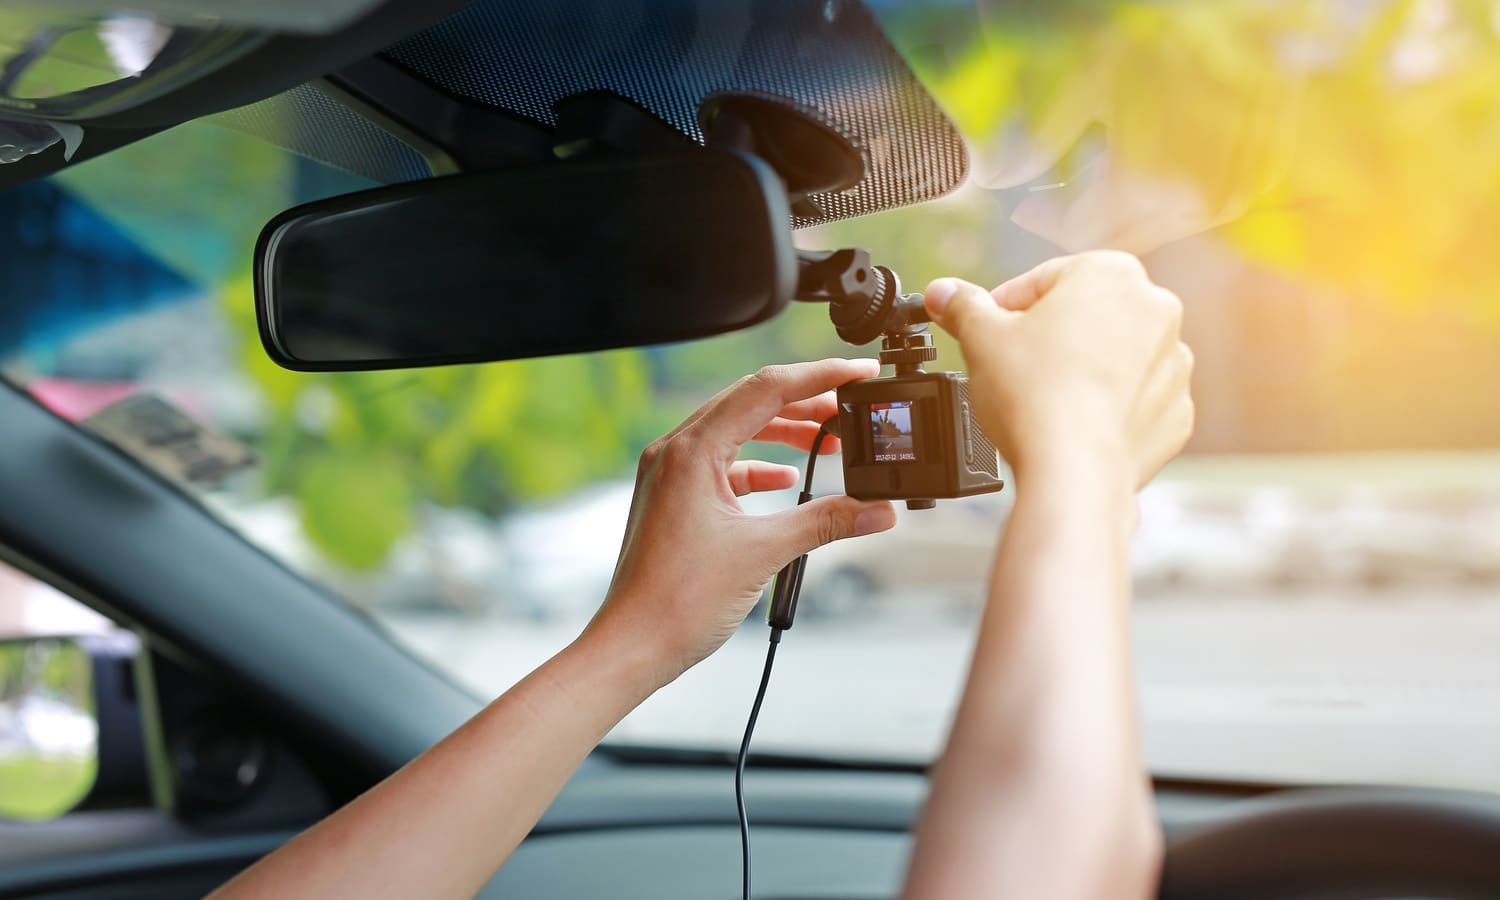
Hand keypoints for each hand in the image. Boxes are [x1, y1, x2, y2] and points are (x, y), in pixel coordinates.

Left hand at [586, 359, 897, 686]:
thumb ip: (825, 522)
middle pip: (750, 401)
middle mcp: (674, 451)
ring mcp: (669, 474)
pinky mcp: (672, 498)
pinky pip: (722, 464)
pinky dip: (757, 466)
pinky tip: (785, 479)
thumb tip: (877, 509)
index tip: (858, 372)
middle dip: (805, 401)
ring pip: (735, 431)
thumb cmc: (676, 602)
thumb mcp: (764, 553)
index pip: (765, 389)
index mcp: (692, 450)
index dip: (819, 376)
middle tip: (850, 405)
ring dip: (782, 432)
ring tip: (827, 440)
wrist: (633, 646)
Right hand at [924, 251, 1193, 488]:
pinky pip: (1134, 401)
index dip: (1006, 306)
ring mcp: (1174, 364)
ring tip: (1042, 398)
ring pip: (1114, 357)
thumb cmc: (1034, 396)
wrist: (1073, 472)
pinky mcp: (1175, 413)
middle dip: (1049, 336)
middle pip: (1086, 314)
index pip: (1045, 279)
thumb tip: (943, 294)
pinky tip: (1072, 423)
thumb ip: (962, 306)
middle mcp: (1156, 309)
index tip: (987, 329)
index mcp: (1111, 273)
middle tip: (1013, 365)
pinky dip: (1107, 408)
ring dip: (1081, 370)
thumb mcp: (980, 338)